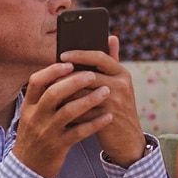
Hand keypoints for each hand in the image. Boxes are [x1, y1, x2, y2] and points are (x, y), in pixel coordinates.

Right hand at [11, 61, 115, 177]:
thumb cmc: (35, 136)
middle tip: (92, 75)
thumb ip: (45, 97)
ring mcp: (47, 132)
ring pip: (68, 112)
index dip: (52, 70)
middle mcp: (36, 117)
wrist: (28, 169)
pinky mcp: (58, 146)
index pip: (36, 81)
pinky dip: (95, 124)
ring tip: (106, 92)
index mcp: (29, 106)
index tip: (69, 63)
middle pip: (54, 93)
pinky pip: (79, 132)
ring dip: (89, 100)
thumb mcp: (33, 116)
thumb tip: (64, 73)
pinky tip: (108, 117)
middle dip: (74, 82)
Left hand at [59, 43, 146, 166]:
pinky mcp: (107, 118)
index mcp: (122, 73)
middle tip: (50, 77)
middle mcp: (122, 85)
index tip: (62, 55)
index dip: (79, 54)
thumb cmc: (118, 109)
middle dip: (65, 76)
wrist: (128, 140)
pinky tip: (56, 110)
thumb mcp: (119, 84)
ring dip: (63, 94)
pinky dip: (67, 110)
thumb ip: (113, 61)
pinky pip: (81, 111)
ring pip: (81, 93)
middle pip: (87, 75)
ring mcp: (115, 102)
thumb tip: (111, 36)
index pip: (99, 56)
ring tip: (49, 94)